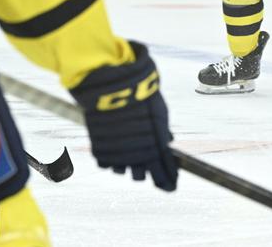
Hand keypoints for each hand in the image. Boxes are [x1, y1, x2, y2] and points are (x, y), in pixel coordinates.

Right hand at [70, 42, 176, 190]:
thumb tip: (167, 142)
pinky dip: (110, 159)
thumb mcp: (158, 110)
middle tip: (143, 167)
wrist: (115, 85)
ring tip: (125, 152)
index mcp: (157, 143)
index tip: (170, 186)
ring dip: (125, 165)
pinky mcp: (101, 149)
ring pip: (122, 171)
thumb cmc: (140, 94)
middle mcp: (139, 152)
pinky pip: (106, 164)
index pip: (164, 170)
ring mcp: (118, 151)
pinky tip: (113, 148)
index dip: (168, 180)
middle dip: (143, 173)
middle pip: (141, 176)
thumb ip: (161, 130)